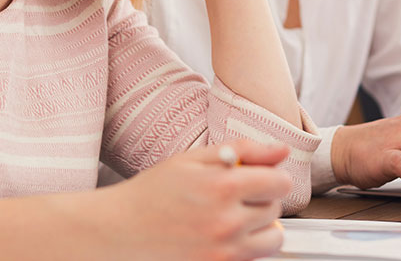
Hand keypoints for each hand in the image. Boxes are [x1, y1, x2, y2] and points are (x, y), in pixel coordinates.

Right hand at [96, 140, 291, 260]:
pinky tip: (222, 236)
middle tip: (234, 195)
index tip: (258, 176)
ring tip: (234, 217)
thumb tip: (281, 150)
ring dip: (260, 227)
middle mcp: (227, 222)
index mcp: (223, 187)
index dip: (271, 176)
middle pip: (276, 209)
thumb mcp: (192, 159)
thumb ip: (243, 150)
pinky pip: (252, 258)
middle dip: (261, 199)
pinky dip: (245, 247)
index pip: (280, 182)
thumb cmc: (151, 193)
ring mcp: (223, 251)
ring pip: (273, 239)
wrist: (118, 231)